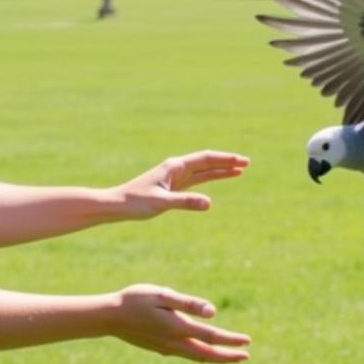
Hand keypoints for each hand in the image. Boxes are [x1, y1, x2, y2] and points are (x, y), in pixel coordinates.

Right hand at [107, 284, 250, 362]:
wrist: (108, 317)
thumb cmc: (135, 300)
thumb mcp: (162, 294)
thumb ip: (188, 303)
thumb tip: (213, 312)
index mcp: (178, 328)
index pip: (211, 338)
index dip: (231, 340)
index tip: (247, 342)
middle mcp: (174, 343)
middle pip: (207, 354)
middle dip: (228, 356)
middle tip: (246, 357)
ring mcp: (166, 348)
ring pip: (197, 357)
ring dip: (215, 358)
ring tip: (229, 357)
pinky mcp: (159, 348)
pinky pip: (186, 355)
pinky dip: (200, 356)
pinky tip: (200, 353)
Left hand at [115, 150, 249, 218]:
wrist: (116, 205)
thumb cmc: (135, 202)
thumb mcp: (161, 203)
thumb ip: (185, 202)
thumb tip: (208, 203)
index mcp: (175, 166)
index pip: (205, 159)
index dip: (225, 160)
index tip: (242, 161)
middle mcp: (176, 168)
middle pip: (207, 162)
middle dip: (227, 162)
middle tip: (247, 162)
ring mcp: (175, 177)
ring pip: (203, 171)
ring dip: (221, 170)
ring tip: (240, 170)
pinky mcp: (173, 187)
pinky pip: (197, 180)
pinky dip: (210, 178)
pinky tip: (218, 178)